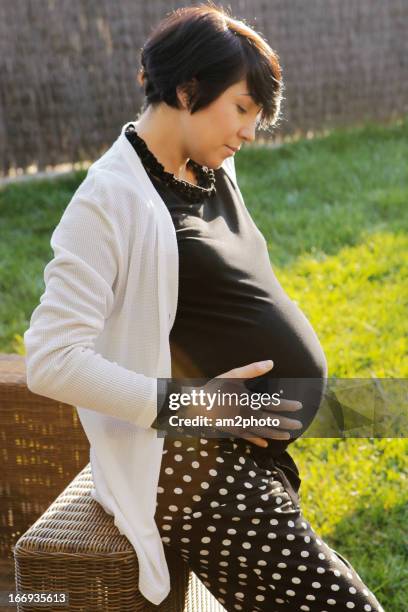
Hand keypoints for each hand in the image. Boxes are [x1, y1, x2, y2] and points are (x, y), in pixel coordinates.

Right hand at [183, 360, 302, 447]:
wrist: (197, 405)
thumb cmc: (216, 388)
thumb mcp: (234, 375)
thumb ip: (253, 369)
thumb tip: (271, 362)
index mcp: (250, 400)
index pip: (274, 403)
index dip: (288, 405)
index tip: (299, 406)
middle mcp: (248, 414)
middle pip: (272, 420)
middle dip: (287, 422)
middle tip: (299, 425)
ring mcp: (241, 425)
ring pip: (263, 431)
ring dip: (276, 433)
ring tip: (288, 435)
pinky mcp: (234, 431)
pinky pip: (249, 437)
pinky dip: (258, 440)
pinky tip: (266, 444)